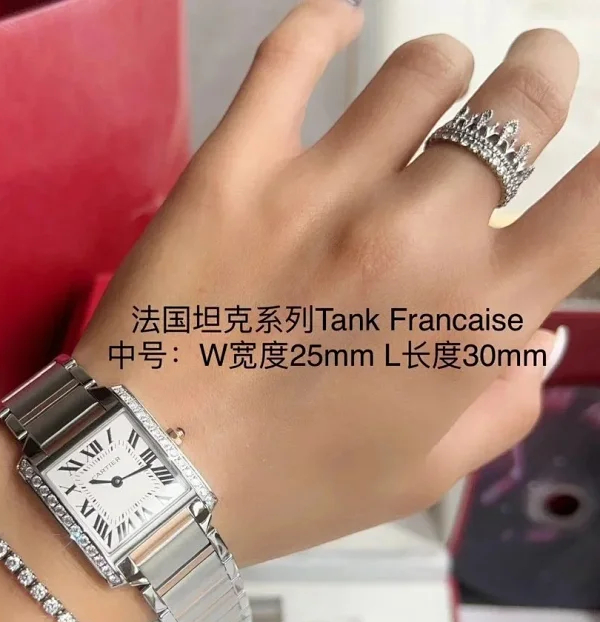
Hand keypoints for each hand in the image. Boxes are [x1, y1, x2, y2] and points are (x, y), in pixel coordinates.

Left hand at [75, 4, 592, 566]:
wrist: (152, 474)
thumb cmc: (288, 488)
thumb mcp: (418, 476)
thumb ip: (496, 407)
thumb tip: (536, 337)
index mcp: (474, 317)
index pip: (596, 204)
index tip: (590, 163)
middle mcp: (416, 235)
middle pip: (519, 104)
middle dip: (537, 81)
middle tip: (526, 77)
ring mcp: (323, 191)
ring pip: (420, 71)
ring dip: (441, 69)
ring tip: (431, 82)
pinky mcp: (236, 168)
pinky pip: (290, 56)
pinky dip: (321, 25)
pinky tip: (336, 24)